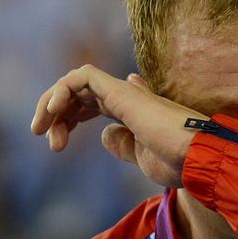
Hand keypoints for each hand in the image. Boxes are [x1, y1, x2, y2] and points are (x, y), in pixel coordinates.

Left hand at [30, 64, 206, 187]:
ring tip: (40, 129)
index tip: (57, 144)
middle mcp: (128, 98)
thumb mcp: (142, 157)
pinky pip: (82, 76)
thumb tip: (105, 134)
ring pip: (76, 82)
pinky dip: (62, 89)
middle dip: (56, 114)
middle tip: (45, 139)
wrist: (197, 157)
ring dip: (51, 103)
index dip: (68, 119)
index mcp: (132, 113)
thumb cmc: (177, 162)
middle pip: (79, 93)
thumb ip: (123, 144)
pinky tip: (54, 113)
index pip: (91, 104)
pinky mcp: (121, 91)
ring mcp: (125, 92)